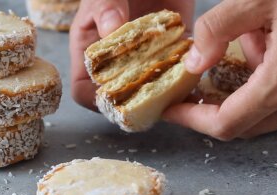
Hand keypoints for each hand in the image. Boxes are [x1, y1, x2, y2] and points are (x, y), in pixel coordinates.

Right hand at [70, 0, 194, 110]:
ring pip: (149, 90)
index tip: (119, 98)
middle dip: (135, 103)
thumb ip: (104, 6)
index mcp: (91, 50)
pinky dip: (183, 79)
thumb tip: (111, 30)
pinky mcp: (168, 49)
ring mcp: (143, 57)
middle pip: (119, 98)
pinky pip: (174, 72)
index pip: (83, 90)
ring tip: (177, 92)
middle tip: (154, 99)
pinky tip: (192, 80)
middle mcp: (116, 60)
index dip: (97, 101)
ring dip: (162, 94)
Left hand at [163, 0, 276, 139]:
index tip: (171, 110)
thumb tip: (193, 62)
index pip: (225, 123)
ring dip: (238, 89)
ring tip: (238, 48)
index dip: (192, 120)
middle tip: (189, 90)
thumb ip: (219, 28)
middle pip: (241, 124)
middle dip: (210, 109)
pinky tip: (264, 46)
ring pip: (260, 112)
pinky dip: (260, 82)